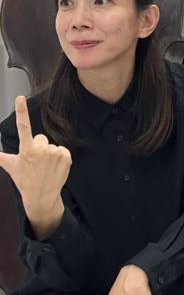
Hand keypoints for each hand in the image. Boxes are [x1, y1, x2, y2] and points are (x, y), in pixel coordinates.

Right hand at [0, 97, 70, 225]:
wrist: (42, 197)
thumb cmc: (25, 180)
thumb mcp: (11, 167)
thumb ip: (1, 157)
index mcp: (26, 149)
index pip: (22, 126)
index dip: (21, 111)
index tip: (20, 98)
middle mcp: (40, 149)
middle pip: (41, 138)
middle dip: (38, 147)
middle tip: (36, 163)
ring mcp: (54, 152)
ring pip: (51, 145)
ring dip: (49, 154)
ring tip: (45, 167)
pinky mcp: (66, 156)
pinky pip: (62, 150)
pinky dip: (60, 158)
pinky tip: (55, 168)